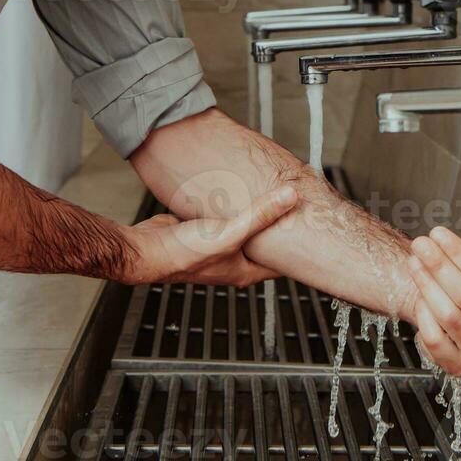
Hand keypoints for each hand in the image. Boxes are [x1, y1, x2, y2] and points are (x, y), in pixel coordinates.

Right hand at [123, 186, 297, 286]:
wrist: (146, 250)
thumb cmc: (183, 254)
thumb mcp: (230, 233)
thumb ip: (261, 214)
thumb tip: (290, 196)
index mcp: (245, 271)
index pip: (282, 262)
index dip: (299, 246)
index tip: (313, 227)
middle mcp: (233, 261)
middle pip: (265, 242)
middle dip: (278, 224)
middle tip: (294, 204)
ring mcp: (218, 246)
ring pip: (244, 227)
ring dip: (254, 212)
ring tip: (270, 193)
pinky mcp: (203, 230)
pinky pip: (225, 216)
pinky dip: (232, 204)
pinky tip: (236, 189)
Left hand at [406, 226, 460, 375]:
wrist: (451, 304)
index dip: (459, 254)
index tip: (438, 234)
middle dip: (439, 266)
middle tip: (420, 245)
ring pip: (449, 316)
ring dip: (427, 285)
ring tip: (414, 263)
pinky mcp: (458, 364)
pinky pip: (436, 340)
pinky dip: (425, 317)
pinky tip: (420, 298)